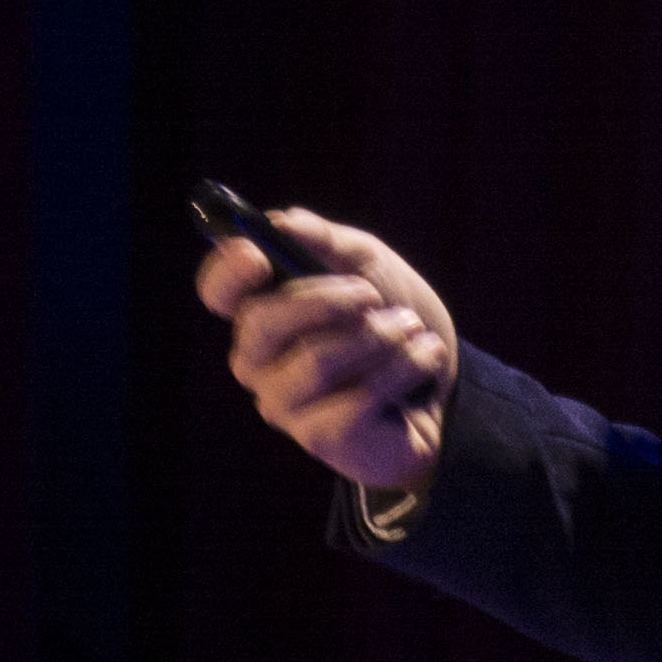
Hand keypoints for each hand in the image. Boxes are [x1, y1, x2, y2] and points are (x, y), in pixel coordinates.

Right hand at [192, 204, 459, 494]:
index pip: (218, 292)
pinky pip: (357, 399)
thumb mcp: (368, 264)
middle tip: (373, 294)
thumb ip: (325, 241)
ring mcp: (284, 404)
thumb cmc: (390, 317)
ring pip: (316, 360)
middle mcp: (258, 360)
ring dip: (379, 336)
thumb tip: (281, 222)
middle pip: (260, 321)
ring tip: (412, 328)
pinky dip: (404, 367)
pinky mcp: (320, 439)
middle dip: (324, 299)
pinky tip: (425, 357)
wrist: (444, 383)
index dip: (227, 271)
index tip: (257, 252)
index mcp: (261, 311)